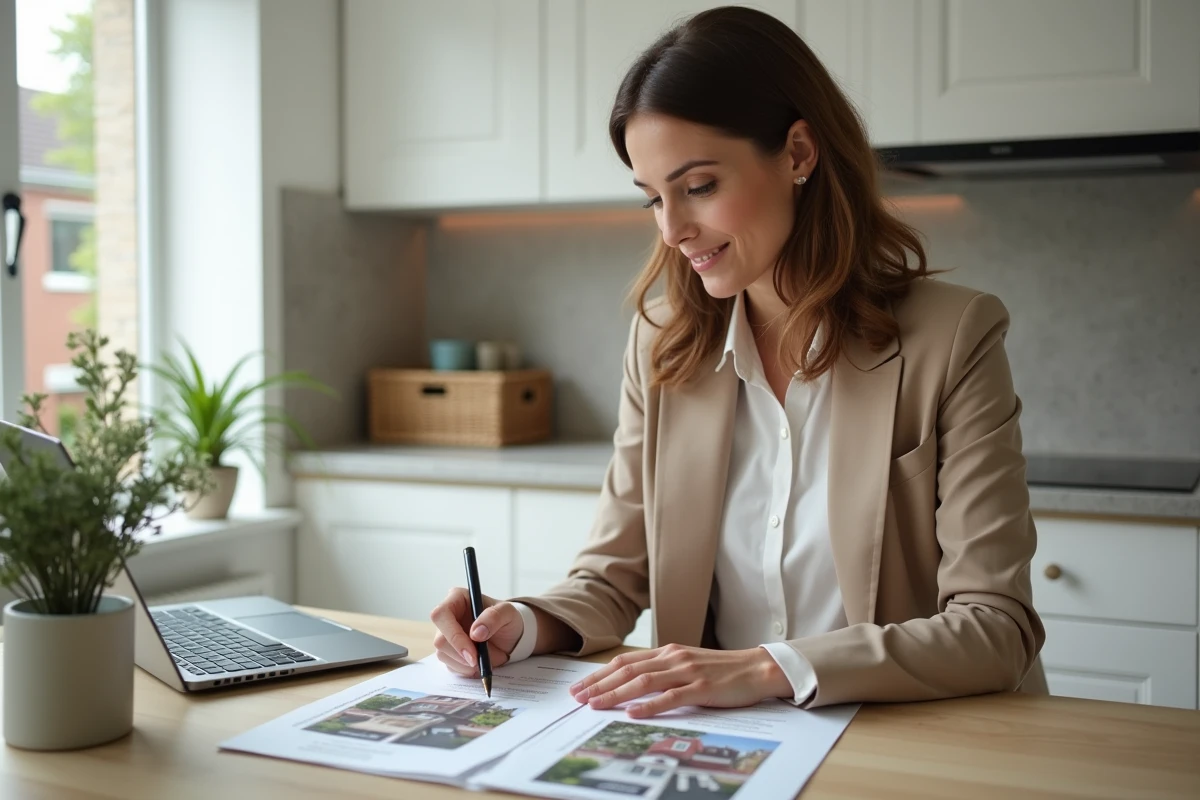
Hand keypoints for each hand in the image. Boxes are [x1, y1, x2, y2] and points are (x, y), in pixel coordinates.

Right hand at [429, 588, 523, 676]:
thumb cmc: (507, 619)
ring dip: (465, 663)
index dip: (454, 636)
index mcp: (457, 598)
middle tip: (481, 662)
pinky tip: (479, 664)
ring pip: (443, 654)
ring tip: (487, 659)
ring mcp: (446, 635)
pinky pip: (450, 665)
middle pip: (440, 639)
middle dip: (461, 655)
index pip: (441, 615)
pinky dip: (466, 669)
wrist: (510, 637)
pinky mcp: (448, 652)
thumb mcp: (508, 613)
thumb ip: (494, 617)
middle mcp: (447, 616)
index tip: (471, 653)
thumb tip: (476, 633)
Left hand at [568, 644, 792, 717]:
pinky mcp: (701, 688)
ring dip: (615, 694)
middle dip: (599, 684)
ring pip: (643, 682)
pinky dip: (649, 706)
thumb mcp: (687, 666)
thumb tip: (634, 687)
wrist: (757, 668)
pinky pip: (671, 697)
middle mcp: (673, 658)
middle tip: (576, 698)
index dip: (600, 674)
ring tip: (594, 704)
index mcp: (667, 652)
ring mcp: (687, 672)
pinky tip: (632, 714)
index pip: (625, 662)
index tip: (580, 686)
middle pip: (627, 670)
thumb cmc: (722, 671)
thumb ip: (663, 672)